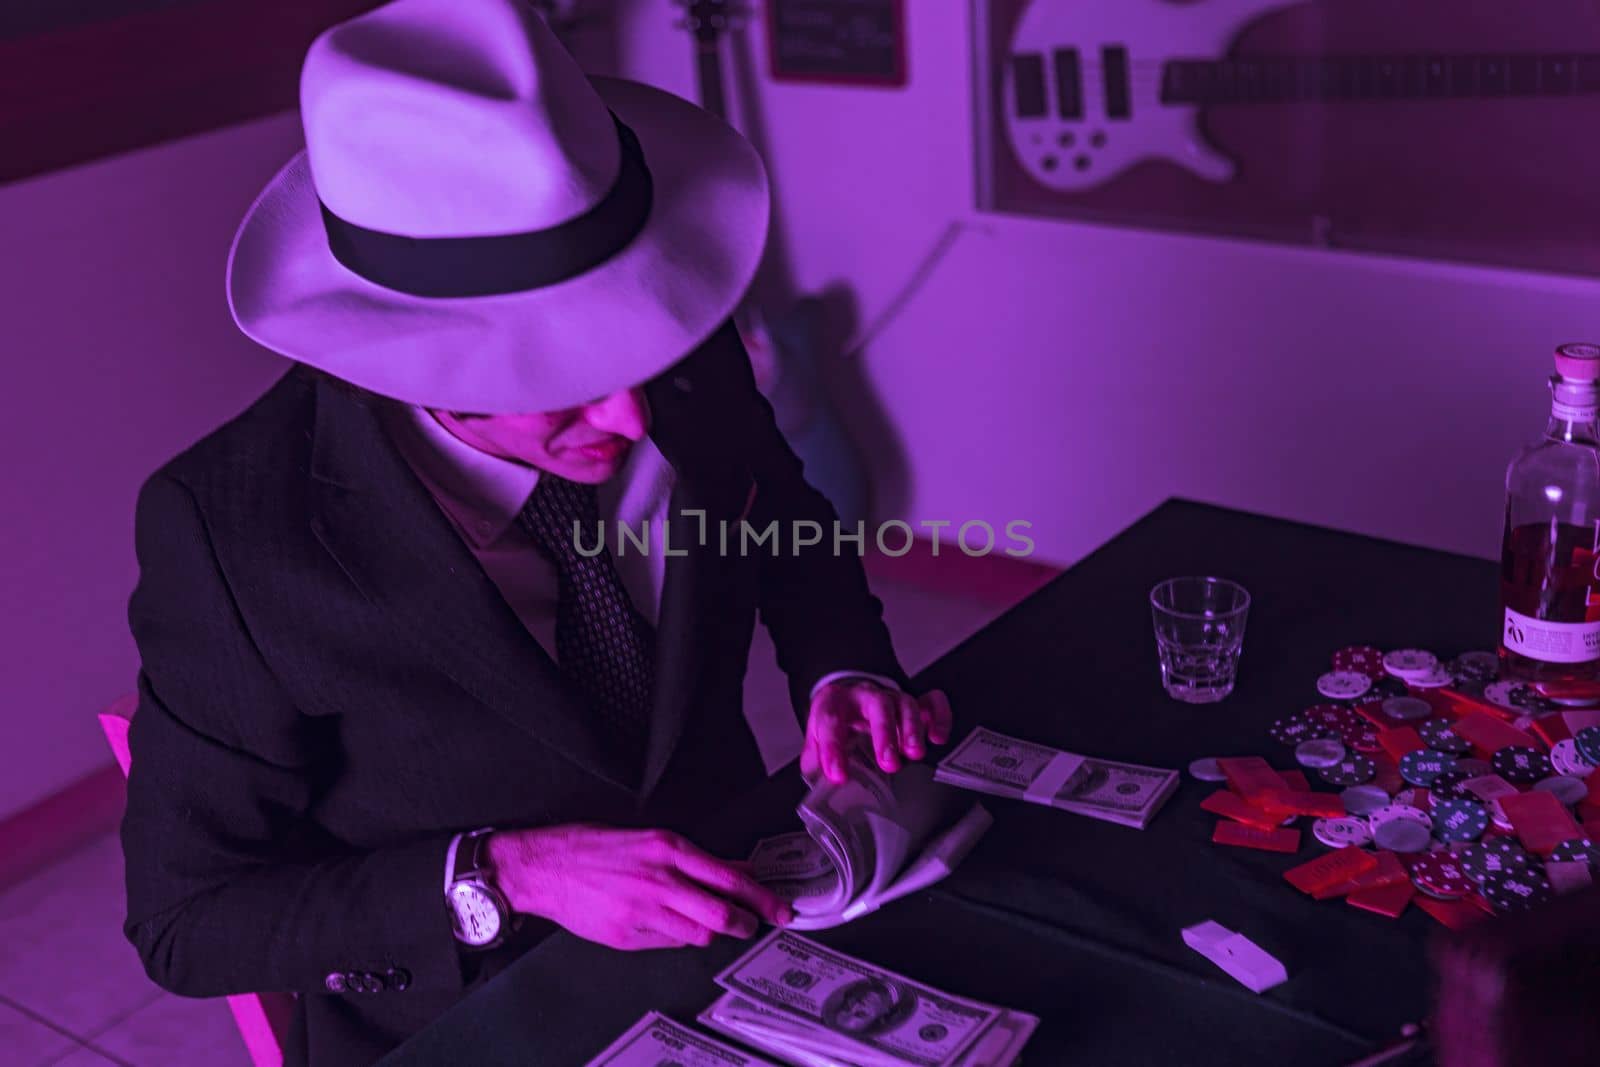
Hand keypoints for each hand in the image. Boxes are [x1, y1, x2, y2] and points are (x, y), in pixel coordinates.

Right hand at [485, 825, 793, 950]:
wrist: (547, 866)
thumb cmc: (594, 848)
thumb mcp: (652, 839)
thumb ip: (697, 859)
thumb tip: (735, 869)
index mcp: (669, 849)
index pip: (730, 878)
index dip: (761, 897)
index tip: (778, 907)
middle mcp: (660, 880)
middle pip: (721, 913)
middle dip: (746, 923)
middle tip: (755, 924)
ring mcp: (643, 910)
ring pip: (698, 934)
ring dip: (712, 934)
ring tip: (713, 925)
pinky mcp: (627, 935)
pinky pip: (668, 943)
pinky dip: (679, 938)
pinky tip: (675, 927)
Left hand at [801, 683, 953, 783]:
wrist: (850, 697)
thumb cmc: (836, 721)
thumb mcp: (816, 738)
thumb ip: (815, 761)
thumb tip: (820, 789)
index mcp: (835, 703)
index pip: (831, 722)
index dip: (833, 749)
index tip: (839, 775)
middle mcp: (865, 696)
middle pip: (878, 706)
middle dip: (885, 734)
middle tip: (890, 763)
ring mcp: (891, 697)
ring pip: (906, 704)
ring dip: (911, 729)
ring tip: (914, 754)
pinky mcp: (913, 702)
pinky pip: (932, 702)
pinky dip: (939, 717)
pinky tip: (937, 737)